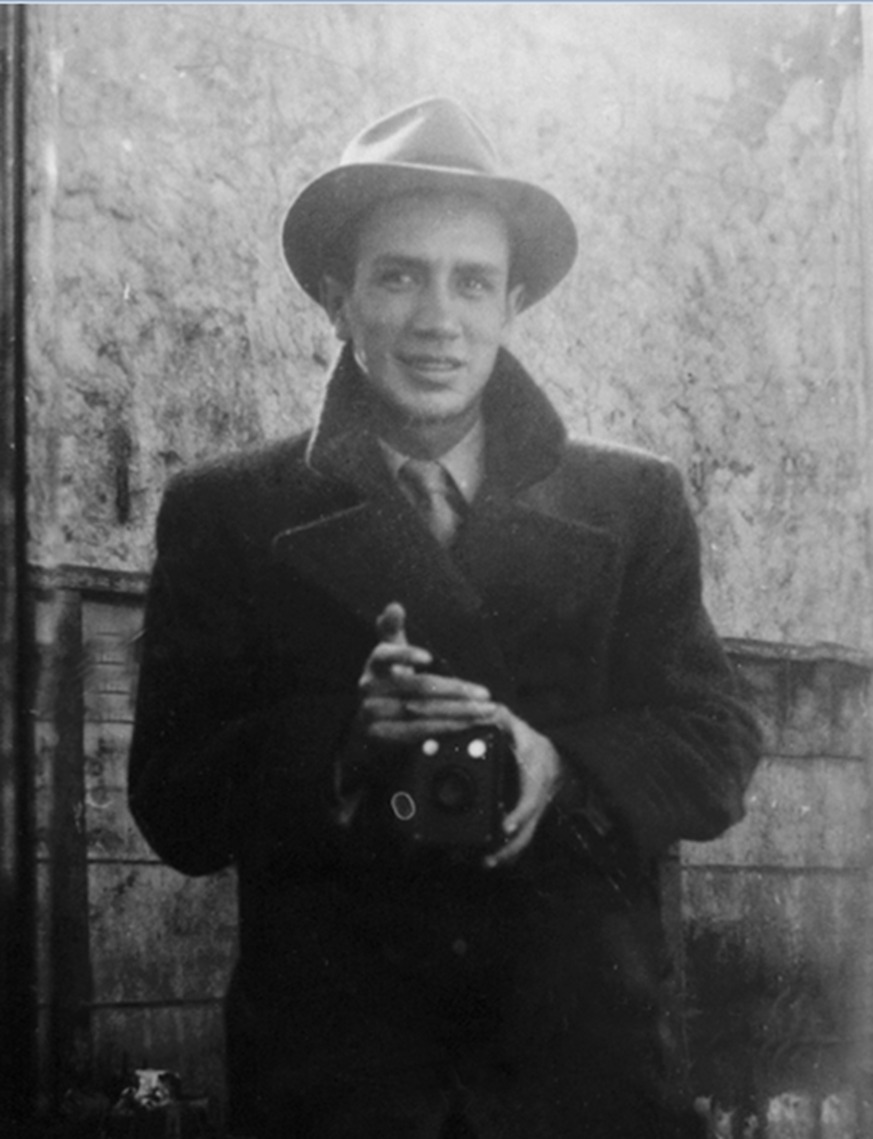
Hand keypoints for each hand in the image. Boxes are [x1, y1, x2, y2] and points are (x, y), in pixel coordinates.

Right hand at [358, 602, 496, 744]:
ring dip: (457, 712)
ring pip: (421, 711)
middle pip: (417, 686)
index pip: (385, 654)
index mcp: (374, 663)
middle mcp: (368, 687)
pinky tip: (467, 725)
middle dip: (455, 690)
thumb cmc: (390, 678)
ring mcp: (371, 713)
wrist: (371, 718)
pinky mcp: (380, 735)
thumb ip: (392, 628)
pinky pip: (417, 732)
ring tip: (484, 711)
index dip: (405, 654)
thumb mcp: (390, 651)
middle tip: (485, 693)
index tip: (429, 657)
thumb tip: (395, 606)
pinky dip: (445, 729)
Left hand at [484, 706, 562, 868]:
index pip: (529, 800)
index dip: (518, 814)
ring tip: (485, 864)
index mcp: (535, 779)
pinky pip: (519, 839)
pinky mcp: (527, 821)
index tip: (506, 827)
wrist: (553, 759)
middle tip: (488, 859)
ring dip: (506, 854)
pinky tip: (490, 861)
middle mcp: (536, 800)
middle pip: (526, 830)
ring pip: (523, 840)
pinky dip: (507, 852)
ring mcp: (533, 814)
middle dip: (508, 847)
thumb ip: (503, 718)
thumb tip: (487, 709)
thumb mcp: (520, 728)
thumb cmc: (532, 744)